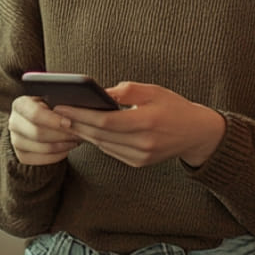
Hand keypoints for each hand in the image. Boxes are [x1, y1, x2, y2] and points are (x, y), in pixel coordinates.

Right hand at [8, 95, 82, 165]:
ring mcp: (15, 140)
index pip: (34, 114)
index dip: (52, 120)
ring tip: (76, 139)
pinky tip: (67, 147)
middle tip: (78, 133)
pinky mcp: (22, 156)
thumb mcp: (52, 99)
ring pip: (42, 148)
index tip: (69, 123)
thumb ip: (59, 101)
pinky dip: (58, 155)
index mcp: (20, 105)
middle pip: (38, 133)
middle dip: (61, 134)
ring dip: (63, 145)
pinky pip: (42, 160)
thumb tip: (74, 107)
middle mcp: (13, 122)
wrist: (40, 123)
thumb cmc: (50, 108)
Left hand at [54, 81, 225, 167]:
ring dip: (83, 133)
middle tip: (58, 114)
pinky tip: (86, 131)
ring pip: (103, 145)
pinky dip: (97, 141)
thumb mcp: (154, 91)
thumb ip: (127, 91)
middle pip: (100, 134)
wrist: (196, 134)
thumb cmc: (174, 107)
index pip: (105, 120)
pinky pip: (111, 151)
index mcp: (147, 121)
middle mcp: (143, 143)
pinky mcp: (139, 163)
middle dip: (77, 124)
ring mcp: (141, 156)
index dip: (81, 114)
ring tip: (67, 121)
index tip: (64, 106)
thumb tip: (100, 92)